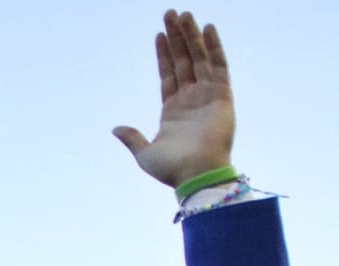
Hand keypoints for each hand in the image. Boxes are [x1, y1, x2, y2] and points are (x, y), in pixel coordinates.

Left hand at [113, 10, 234, 187]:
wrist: (195, 175)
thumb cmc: (171, 170)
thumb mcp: (145, 154)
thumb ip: (133, 138)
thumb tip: (116, 128)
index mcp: (173, 111)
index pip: (168, 75)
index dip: (164, 54)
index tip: (159, 34)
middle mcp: (191, 100)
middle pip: (183, 61)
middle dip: (177, 38)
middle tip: (170, 13)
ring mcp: (207, 96)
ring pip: (199, 58)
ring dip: (191, 36)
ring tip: (184, 14)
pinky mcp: (222, 96)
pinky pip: (219, 66)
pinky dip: (214, 47)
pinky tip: (207, 28)